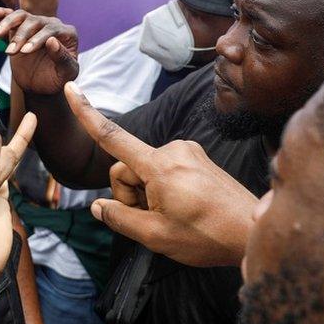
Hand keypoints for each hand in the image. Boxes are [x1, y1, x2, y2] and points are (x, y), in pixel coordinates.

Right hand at [0, 8, 78, 94]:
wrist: (41, 85)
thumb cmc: (57, 79)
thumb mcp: (65, 73)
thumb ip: (62, 58)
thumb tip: (52, 41)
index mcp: (67, 33)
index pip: (52, 30)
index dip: (38, 39)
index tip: (25, 51)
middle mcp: (52, 25)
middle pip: (35, 21)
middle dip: (21, 36)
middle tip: (11, 52)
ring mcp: (35, 25)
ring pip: (21, 16)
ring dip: (8, 24)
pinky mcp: (20, 28)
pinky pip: (11, 16)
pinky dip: (2, 14)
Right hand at [64, 83, 256, 267]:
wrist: (253, 232)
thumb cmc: (207, 236)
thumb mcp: (155, 236)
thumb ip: (120, 218)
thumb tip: (98, 207)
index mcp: (159, 165)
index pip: (112, 137)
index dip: (87, 113)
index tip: (71, 88)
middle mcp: (173, 149)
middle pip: (127, 167)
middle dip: (130, 193)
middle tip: (152, 219)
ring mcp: (188, 152)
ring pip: (145, 170)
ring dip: (148, 192)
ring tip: (173, 216)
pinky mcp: (197, 158)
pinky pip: (164, 170)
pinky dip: (162, 188)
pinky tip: (182, 208)